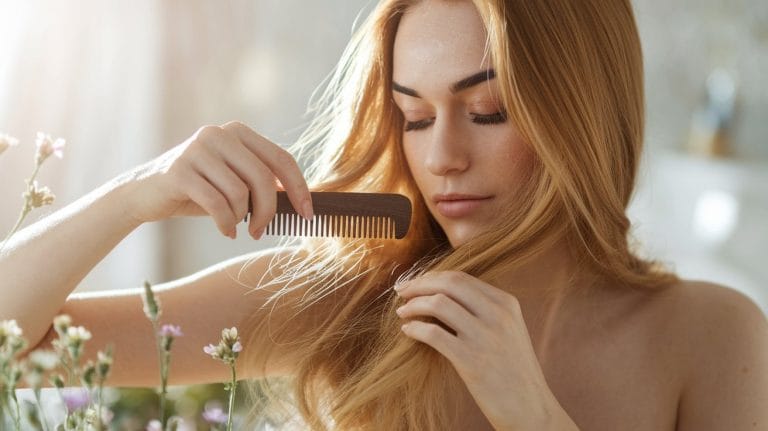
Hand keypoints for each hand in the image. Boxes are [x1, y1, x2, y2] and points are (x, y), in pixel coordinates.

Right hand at [117, 121, 312, 238]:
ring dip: (241, 218)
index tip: (308, 214)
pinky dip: (225, 223)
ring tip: (235, 226)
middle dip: (268, 211)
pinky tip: (225, 230)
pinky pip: (217, 204)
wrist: (145, 195)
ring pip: (240, 193)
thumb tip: (303, 201)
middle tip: (260, 231)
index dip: (299, 188)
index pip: (282, 159)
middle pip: (263, 177)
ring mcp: (197, 149)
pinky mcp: (179, 171)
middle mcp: (219, 134)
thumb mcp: (234, 183)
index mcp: (238, 132)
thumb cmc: (198, 191)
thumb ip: (262, 183)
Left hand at [394, 270, 573, 429]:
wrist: (531, 408)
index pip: (461, 278)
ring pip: (438, 304)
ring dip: (413, 305)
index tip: (415, 284)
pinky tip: (408, 331)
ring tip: (403, 312)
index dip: (432, 277)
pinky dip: (415, 328)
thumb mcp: (509, 330)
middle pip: (448, 283)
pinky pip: (433, 333)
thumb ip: (484, 310)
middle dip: (419, 284)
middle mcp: (498, 314)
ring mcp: (485, 336)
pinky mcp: (471, 360)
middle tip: (402, 291)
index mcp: (507, 303)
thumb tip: (442, 296)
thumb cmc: (514, 371)